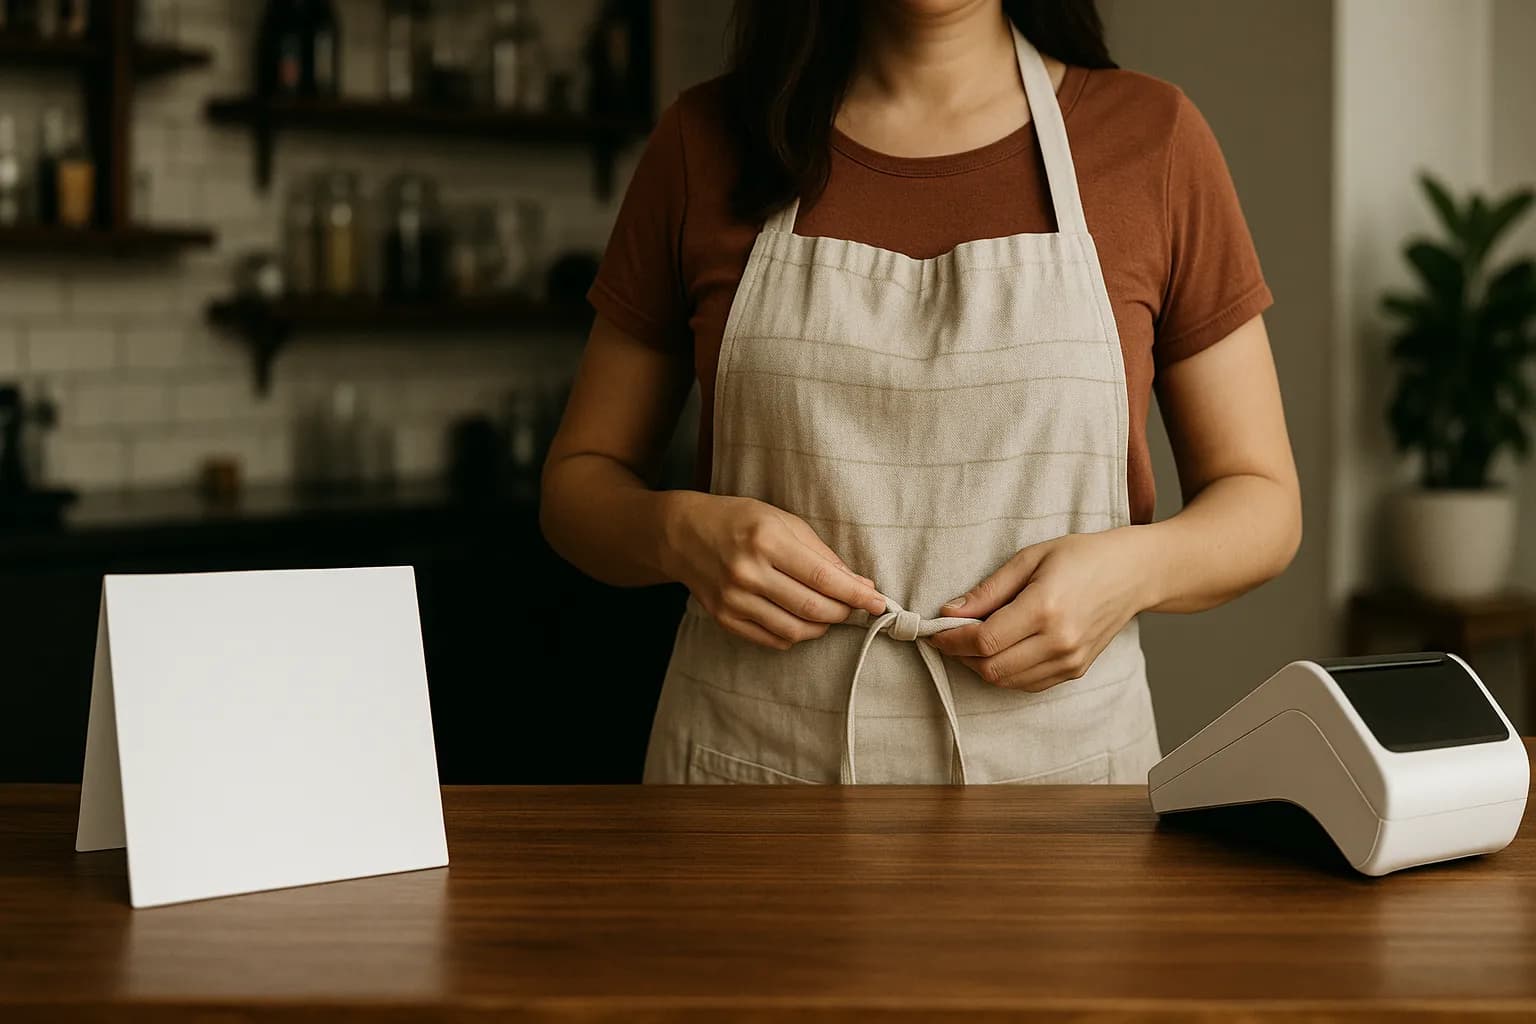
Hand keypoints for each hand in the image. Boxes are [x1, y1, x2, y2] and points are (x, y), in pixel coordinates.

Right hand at [661, 493, 886, 650]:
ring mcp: (733, 599)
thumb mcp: (782, 521)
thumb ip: (821, 553)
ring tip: (830, 613)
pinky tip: (803, 620)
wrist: (684, 534)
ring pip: (795, 630)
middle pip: (812, 608)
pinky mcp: (725, 618)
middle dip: (844, 612)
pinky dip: (797, 635)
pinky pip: (773, 639)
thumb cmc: (740, 521)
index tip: (878, 602)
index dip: (855, 594)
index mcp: (766, 540)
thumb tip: (859, 584)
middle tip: (856, 607)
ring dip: (822, 626)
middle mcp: (747, 572)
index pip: (822, 577)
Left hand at [927, 528, 1158, 690]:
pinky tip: (998, 650)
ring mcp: (1070, 660)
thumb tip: (950, 612)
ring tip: (971, 642)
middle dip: (961, 656)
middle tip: (948, 637)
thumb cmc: (1082, 557)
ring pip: (1007, 681)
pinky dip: (1005, 672)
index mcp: (1045, 609)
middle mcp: (1059, 641)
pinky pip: (1027, 683)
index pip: (984, 640)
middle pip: (991, 667)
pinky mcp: (1075, 670)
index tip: (935, 631)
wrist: (1134, 574)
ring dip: (980, 666)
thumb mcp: (1030, 558)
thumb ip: (988, 590)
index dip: (952, 640)